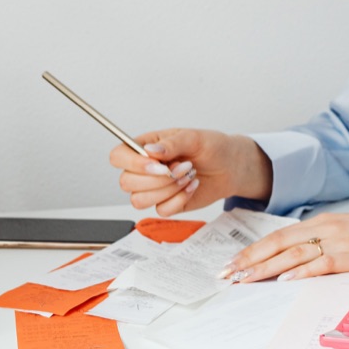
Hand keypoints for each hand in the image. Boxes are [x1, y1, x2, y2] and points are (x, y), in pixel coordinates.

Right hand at [109, 128, 271, 216]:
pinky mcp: (166, 203)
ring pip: (139, 200)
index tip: (158, 165)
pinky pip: (160, 211)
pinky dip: (179, 200)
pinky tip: (191, 187)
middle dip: (158, 179)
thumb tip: (150, 151)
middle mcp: (145, 169)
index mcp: (146, 147)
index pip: (118, 156)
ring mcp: (154, 188)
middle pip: (126, 182)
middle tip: (183, 167)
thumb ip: (172, 143)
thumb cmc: (212, 147)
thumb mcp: (194, 137)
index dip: (132, 163)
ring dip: (167, 190)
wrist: (230, 167)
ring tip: (188, 176)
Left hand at [217, 211, 348, 282]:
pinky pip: (321, 266)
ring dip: (265, 269)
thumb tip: (297, 261)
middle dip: (249, 261)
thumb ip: (324, 241)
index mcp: (323, 221)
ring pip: (293, 256)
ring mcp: (339, 241)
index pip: (279, 236)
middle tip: (227, 275)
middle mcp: (326, 228)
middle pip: (278, 245)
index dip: (253, 250)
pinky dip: (300, 274)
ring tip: (244, 280)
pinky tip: (283, 282)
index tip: (233, 264)